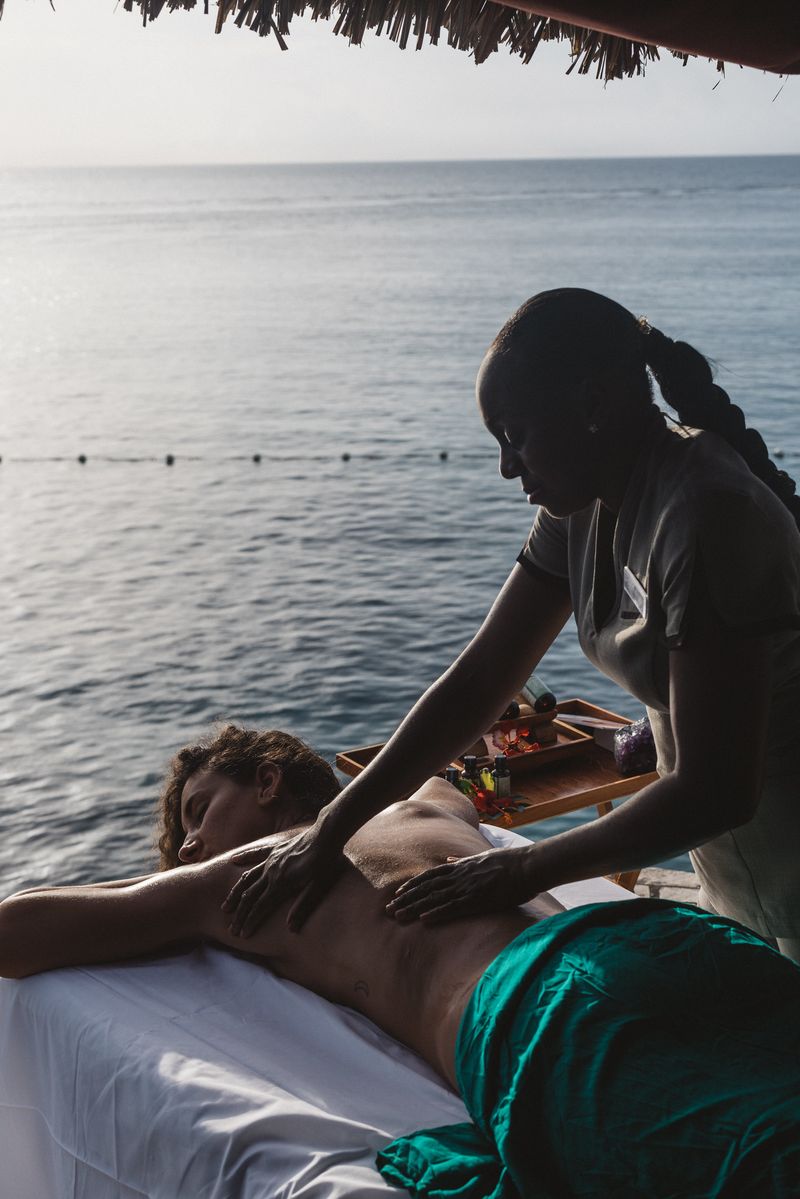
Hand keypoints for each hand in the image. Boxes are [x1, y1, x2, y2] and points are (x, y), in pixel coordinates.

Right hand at [221, 825, 345, 935]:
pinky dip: (243, 858)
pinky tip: (233, 861)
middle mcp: (272, 872)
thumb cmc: (327, 862)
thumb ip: (304, 906)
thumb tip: (291, 928)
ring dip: (235, 893)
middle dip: (240, 914)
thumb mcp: (320, 887)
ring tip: (225, 906)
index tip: (241, 935)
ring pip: (247, 878)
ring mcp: (272, 859)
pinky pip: (255, 854)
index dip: (250, 922)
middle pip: (250, 896)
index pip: (261, 907)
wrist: (327, 834)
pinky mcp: (275, 849)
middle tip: (231, 930)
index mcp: (282, 883)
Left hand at [385, 846, 534, 924]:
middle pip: (427, 888)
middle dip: (407, 899)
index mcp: (461, 866)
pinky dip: (438, 913)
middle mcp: (460, 876)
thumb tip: (449, 858)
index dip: (413, 885)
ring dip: (416, 908)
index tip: (398, 894)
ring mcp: (468, 887)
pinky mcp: (479, 900)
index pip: (430, 876)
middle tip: (388, 910)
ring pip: (436, 898)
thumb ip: (463, 860)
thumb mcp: (481, 856)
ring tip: (398, 917)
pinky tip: (424, 919)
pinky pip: (454, 908)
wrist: (528, 865)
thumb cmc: (509, 862)